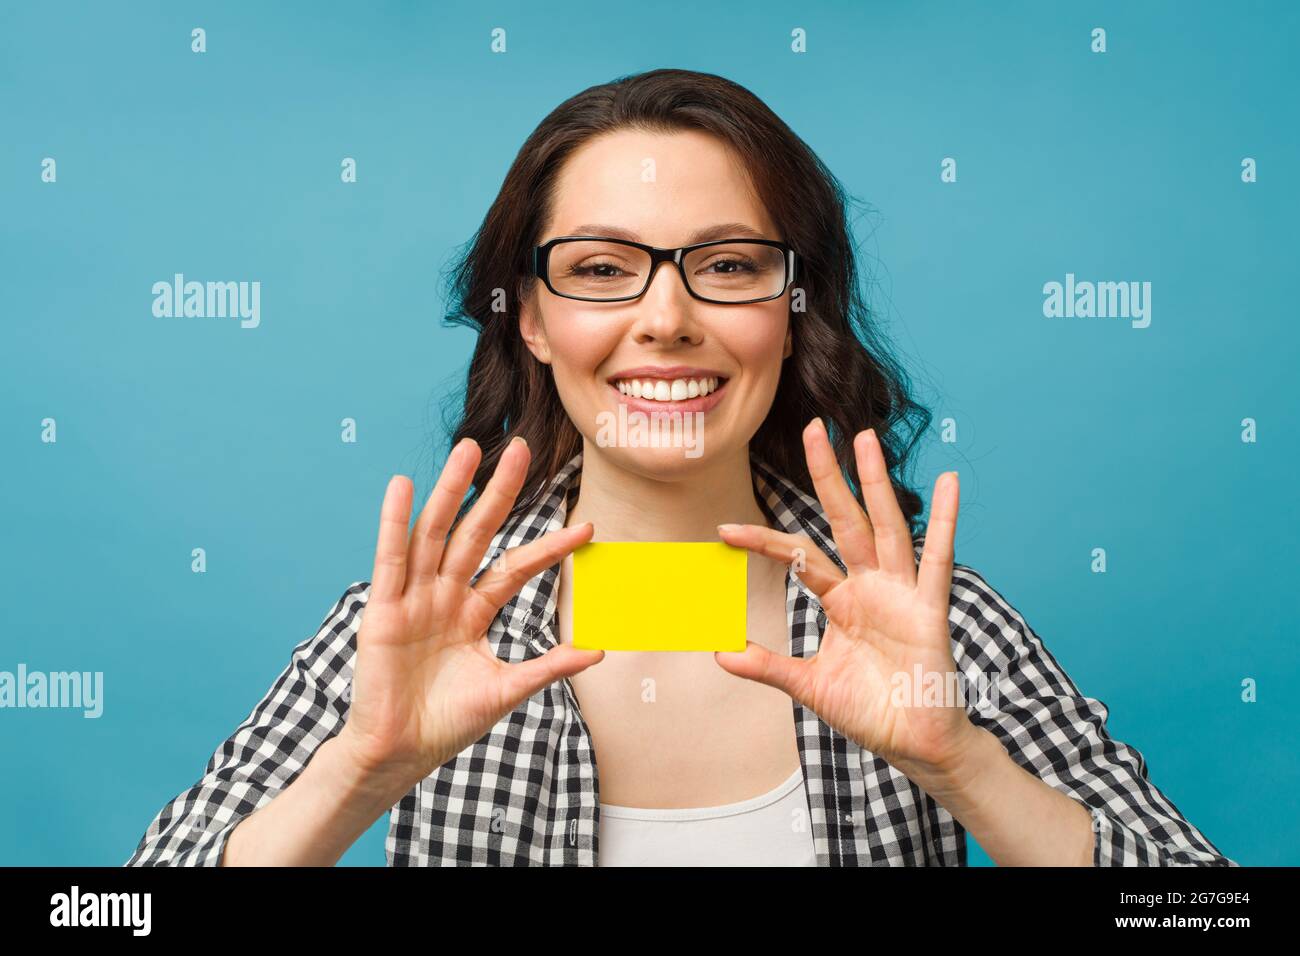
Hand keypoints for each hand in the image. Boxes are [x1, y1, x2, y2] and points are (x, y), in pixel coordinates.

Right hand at [336, 436, 604, 791]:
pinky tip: (403, 485)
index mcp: (473, 612)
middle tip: (522, 450)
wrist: (398, 754)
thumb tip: (600, 651)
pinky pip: (391, 558)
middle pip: (477, 533)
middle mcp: (445, 595)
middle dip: (499, 493)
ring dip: (452, 491)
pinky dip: (394, 521)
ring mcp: (414, 598)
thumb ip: (549, 667)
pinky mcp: (383, 609)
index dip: (549, 548)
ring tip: (469, 449)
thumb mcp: (507, 691)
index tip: (588, 529)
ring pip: (436, 534)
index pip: (516, 567)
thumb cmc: (447, 724)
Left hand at [715, 418, 976, 779]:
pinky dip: (945, 521)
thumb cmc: (869, 710)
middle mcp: (871, 585)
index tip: (723, 531)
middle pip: (844, 519)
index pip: (798, 556)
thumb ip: (767, 667)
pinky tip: (950, 484)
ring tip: (864, 438)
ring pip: (885, 526)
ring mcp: (901, 592)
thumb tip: (718, 652)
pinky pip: (937, 559)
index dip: (762, 542)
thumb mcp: (808, 686)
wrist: (914, 744)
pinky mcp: (929, 608)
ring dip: (875, 482)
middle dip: (827, 476)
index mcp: (842, 599)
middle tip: (813, 429)